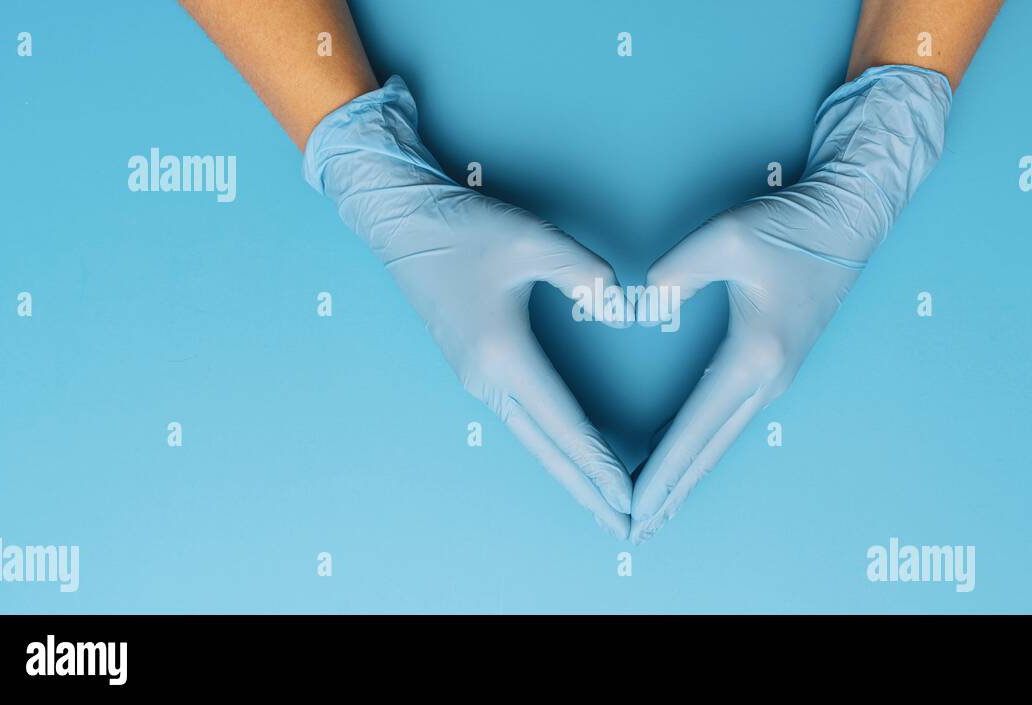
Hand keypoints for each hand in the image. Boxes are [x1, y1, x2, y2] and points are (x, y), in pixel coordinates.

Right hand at [304, 77, 632, 537]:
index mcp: (502, 354)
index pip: (563, 422)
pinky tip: (571, 458)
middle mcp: (487, 379)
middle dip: (588, 491)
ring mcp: (478, 378)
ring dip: (570, 474)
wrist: (402, 222)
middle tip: (625, 527)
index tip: (629, 495)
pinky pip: (522, 420)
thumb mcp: (530, 238)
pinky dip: (552, 447)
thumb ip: (581, 271)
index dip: (599, 463)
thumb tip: (614, 300)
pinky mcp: (477, 368)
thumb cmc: (463, 228)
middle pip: (547, 450)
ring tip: (604, 506)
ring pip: (533, 439)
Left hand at [630, 65, 951, 542]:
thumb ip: (680, 272)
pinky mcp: (776, 365)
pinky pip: (731, 420)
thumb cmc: (792, 225)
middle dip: (670, 492)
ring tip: (657, 511)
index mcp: (754, 356)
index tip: (633, 504)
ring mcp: (776, 376)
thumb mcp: (728, 237)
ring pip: (722, 440)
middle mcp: (768, 378)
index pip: (694, 429)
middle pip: (709, 450)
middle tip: (635, 530)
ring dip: (688, 476)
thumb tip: (647, 303)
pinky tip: (689, 460)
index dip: (660, 470)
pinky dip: (704, 448)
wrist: (848, 217)